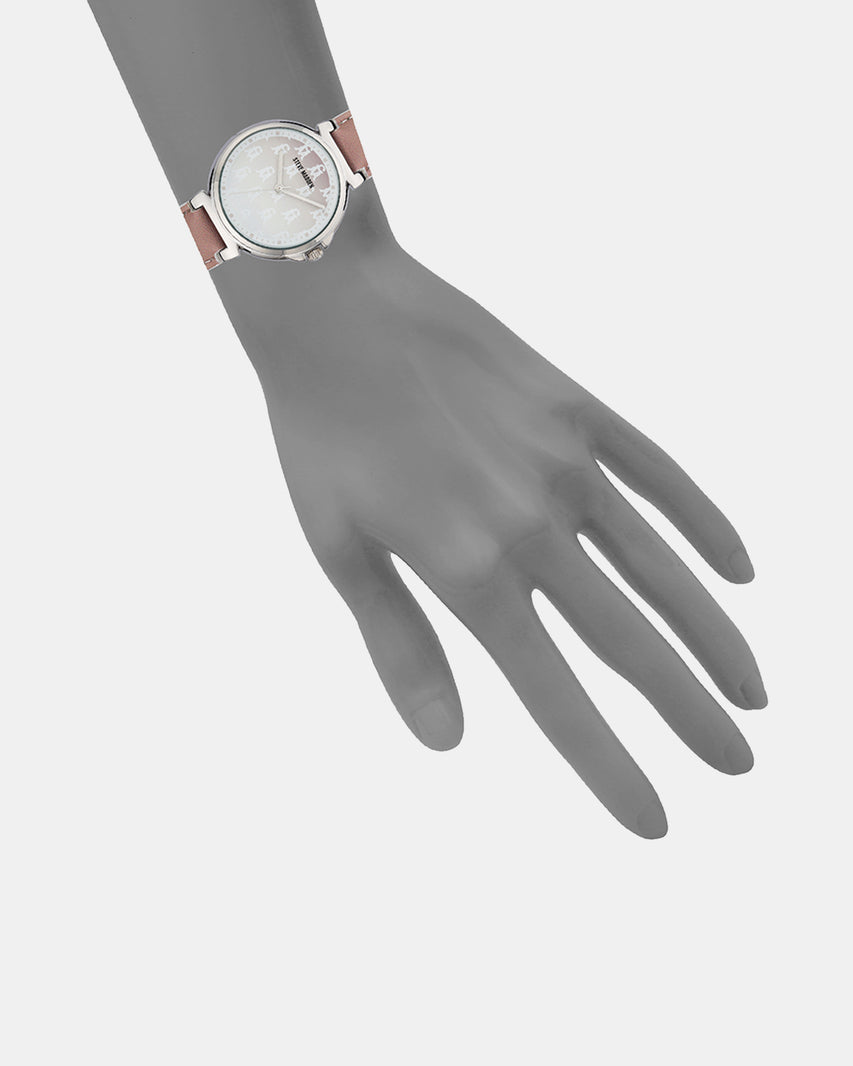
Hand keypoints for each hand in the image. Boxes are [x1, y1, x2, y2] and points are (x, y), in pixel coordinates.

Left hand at [215, 207, 764, 838]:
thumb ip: (401, 647)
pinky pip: (661, 475)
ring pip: (663, 569)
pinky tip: (740, 567)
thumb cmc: (323, 433)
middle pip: (632, 644)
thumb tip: (446, 745)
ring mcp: (565, 464)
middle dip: (690, 716)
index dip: (610, 769)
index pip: (556, 698)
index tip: (658, 821)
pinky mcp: (578, 410)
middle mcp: (533, 526)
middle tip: (740, 765)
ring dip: (714, 637)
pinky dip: (705, 525)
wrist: (333, 304)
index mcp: (468, 572)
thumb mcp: (341, 550)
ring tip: (755, 692)